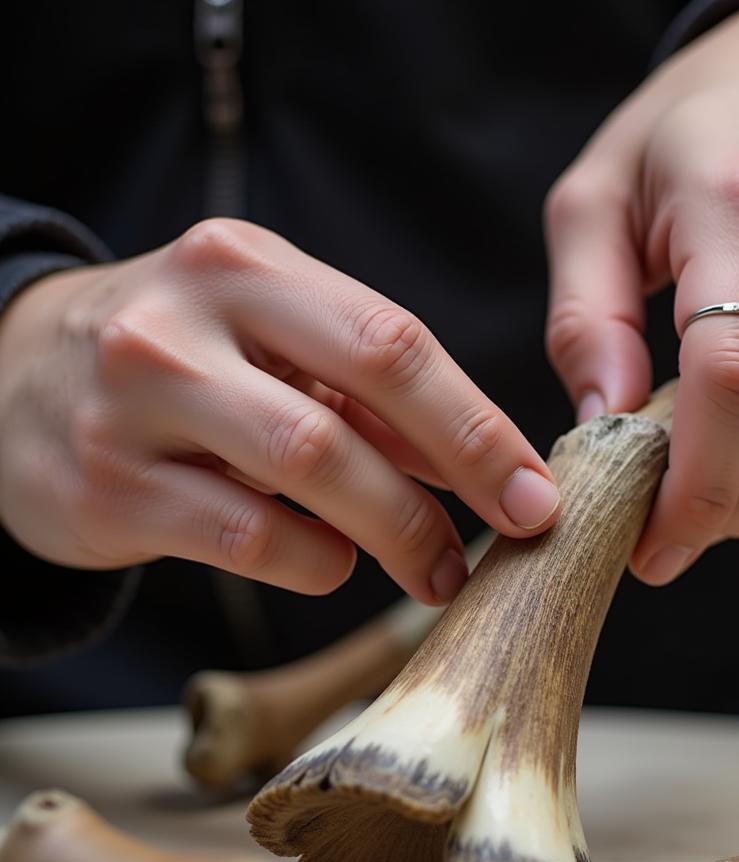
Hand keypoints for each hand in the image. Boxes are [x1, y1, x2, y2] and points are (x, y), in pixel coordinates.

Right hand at [0, 219, 560, 602]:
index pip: (394, 341)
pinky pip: (245, 536)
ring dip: (395, 530)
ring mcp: (136, 402)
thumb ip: (365, 394)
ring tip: (436, 568)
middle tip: (516, 533)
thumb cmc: (179, 360)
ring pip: (305, 469)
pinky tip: (331, 562)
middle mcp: (186, 320)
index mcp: (248, 268)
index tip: (538, 489)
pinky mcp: (105, 487)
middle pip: (356, 400)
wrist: (13, 377)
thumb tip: (478, 461)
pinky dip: (311, 560)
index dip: (478, 423)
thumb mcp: (266, 343)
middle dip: (458, 473)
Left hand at [544, 2, 738, 583]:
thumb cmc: (693, 130)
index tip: (643, 541)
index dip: (690, 483)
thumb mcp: (599, 193)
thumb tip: (600, 422)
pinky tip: (736, 463)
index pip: (733, 376)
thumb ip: (586, 311)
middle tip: (657, 550)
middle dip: (721, 517)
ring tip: (688, 509)